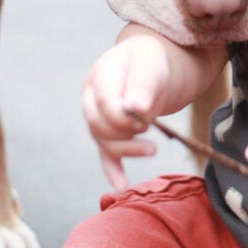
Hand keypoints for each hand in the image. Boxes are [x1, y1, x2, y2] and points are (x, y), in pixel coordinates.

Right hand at [82, 35, 170, 190]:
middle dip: (125, 134)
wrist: (154, 64)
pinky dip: (112, 170)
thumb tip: (134, 108)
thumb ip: (142, 85)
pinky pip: (106, 153)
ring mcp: (98, 115)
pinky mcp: (110, 131)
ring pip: (103, 141)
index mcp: (101, 75)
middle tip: (151, 130)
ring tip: (152, 149)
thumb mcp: (152, 66)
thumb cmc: (153, 60)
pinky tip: (121, 186)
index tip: (146, 118)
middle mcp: (92, 97)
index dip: (123, 117)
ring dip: (126, 150)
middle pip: (99, 125)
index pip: (104, 103)